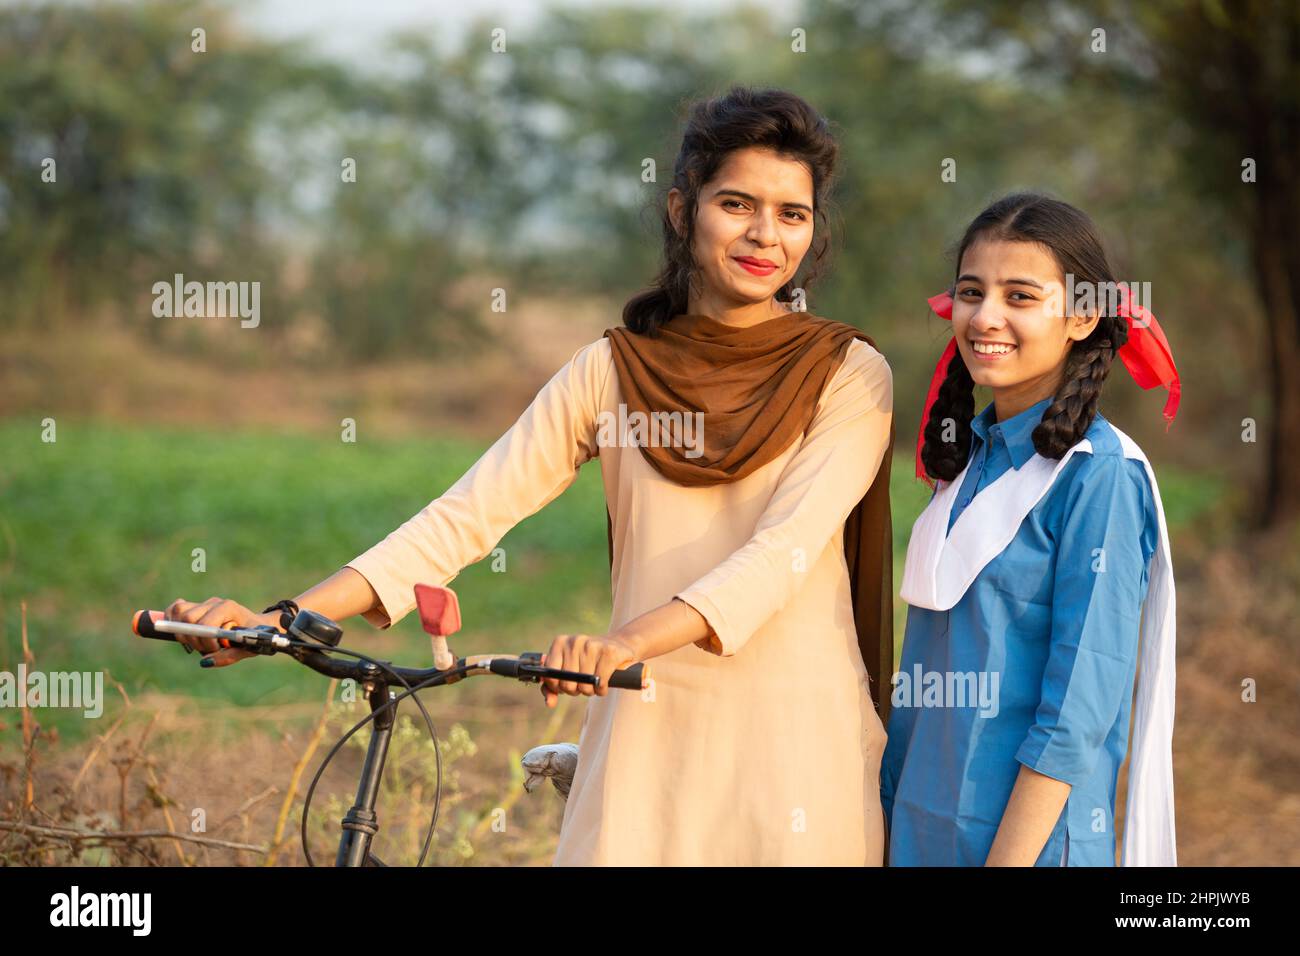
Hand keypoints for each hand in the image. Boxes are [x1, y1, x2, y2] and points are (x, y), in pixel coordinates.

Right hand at [162, 596, 280, 667]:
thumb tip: (204, 662)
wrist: (259, 625)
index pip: (204, 623)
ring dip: (183, 633)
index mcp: (228, 608)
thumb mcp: (248, 649)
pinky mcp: (196, 607)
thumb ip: (228, 656)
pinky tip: (184, 633)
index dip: (205, 641)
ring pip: (178, 612)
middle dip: (193, 639)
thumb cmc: (255, 637)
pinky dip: (172, 621)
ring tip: (198, 643)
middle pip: (187, 618)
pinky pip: (175, 609)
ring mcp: (204, 603)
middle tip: (206, 649)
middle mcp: (214, 603)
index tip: (214, 649)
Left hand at [540, 632, 638, 707]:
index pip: (550, 675)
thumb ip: (552, 686)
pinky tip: (604, 683)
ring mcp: (592, 645)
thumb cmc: (589, 661)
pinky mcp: (609, 652)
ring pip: (584, 686)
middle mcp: (575, 642)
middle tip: (583, 683)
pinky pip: (600, 684)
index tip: (566, 684)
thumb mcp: (567, 670)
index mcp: (560, 643)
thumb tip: (550, 703)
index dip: (557, 686)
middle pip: (567, 684)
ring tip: (594, 681)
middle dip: (576, 690)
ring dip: (590, 690)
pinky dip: (602, 690)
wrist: (618, 645)